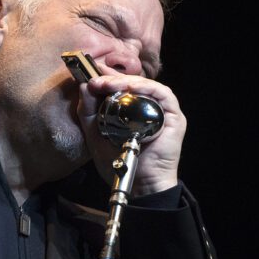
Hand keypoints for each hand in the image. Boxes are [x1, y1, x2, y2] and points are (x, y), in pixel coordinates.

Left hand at [77, 71, 186, 196]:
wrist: (139, 184)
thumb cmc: (119, 161)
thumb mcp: (96, 133)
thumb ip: (88, 111)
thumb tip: (84, 84)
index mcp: (132, 110)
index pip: (120, 86)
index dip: (106, 77)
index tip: (90, 74)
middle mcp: (148, 107)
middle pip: (132, 84)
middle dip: (113, 78)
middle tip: (96, 79)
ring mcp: (162, 111)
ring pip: (146, 86)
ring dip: (126, 81)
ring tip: (108, 83)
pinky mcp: (174, 116)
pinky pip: (163, 94)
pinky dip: (147, 87)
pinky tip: (131, 87)